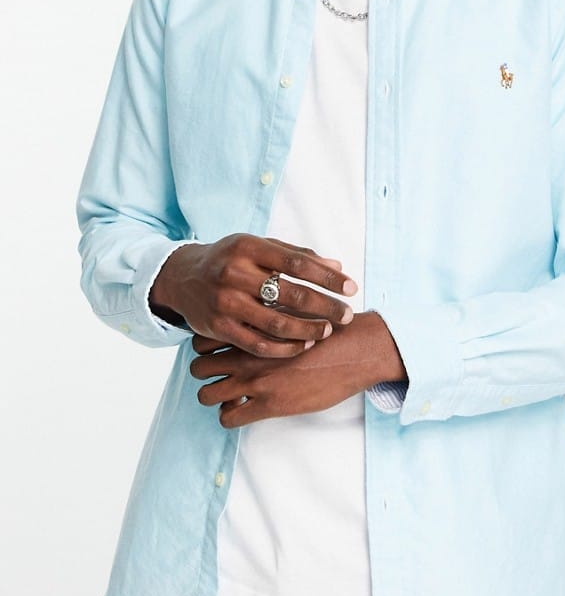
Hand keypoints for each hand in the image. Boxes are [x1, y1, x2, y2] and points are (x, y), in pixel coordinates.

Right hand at [149, 233, 357, 356]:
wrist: (182, 278)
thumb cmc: (230, 259)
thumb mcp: (259, 247)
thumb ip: (296, 255)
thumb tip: (337, 265)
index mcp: (249, 247)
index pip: (298, 263)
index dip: (328, 277)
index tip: (351, 287)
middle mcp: (235, 273)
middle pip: (291, 294)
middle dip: (325, 306)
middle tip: (347, 315)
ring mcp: (225, 303)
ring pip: (277, 323)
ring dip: (308, 330)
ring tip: (328, 331)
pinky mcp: (218, 328)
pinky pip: (258, 344)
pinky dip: (285, 348)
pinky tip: (304, 345)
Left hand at [189, 310, 407, 426]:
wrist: (354, 350)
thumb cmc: (329, 329)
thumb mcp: (293, 311)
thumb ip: (267, 315)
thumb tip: (255, 314)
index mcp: (251, 329)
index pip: (202, 340)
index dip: (206, 349)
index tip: (218, 353)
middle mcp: (246, 354)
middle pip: (198, 367)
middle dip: (205, 374)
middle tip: (221, 376)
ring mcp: (255, 381)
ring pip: (206, 395)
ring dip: (215, 397)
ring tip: (232, 395)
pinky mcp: (268, 405)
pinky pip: (228, 418)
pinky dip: (231, 415)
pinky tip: (247, 408)